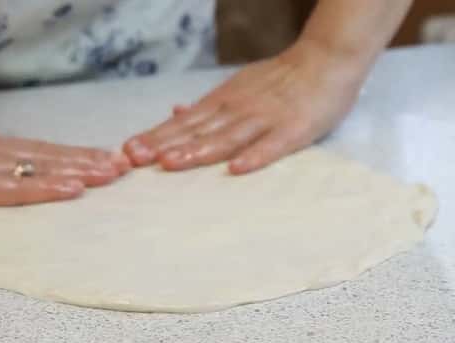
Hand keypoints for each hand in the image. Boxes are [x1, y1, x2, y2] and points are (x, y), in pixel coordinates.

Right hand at [0, 92, 130, 210]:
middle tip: (125, 167)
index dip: (74, 153)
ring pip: (42, 169)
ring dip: (80, 172)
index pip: (41, 148)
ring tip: (112, 174)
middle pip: (51, 156)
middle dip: (89, 162)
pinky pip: (17, 189)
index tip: (104, 156)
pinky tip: (73, 189)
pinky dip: (48, 188)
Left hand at [123, 40, 366, 173]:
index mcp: (225, 101)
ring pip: (227, 137)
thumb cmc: (282, 80)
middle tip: (135, 160)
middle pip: (197, 130)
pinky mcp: (293, 129)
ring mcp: (266, 119)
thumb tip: (176, 112)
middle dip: (165, 145)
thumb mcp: (240, 86)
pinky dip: (254, 156)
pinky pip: (271, 145)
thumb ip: (210, 105)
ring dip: (198, 151)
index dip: (156, 135)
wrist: (326, 60)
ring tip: (171, 165)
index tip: (128, 150)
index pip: (184, 121)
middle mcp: (239, 109)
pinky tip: (235, 170)